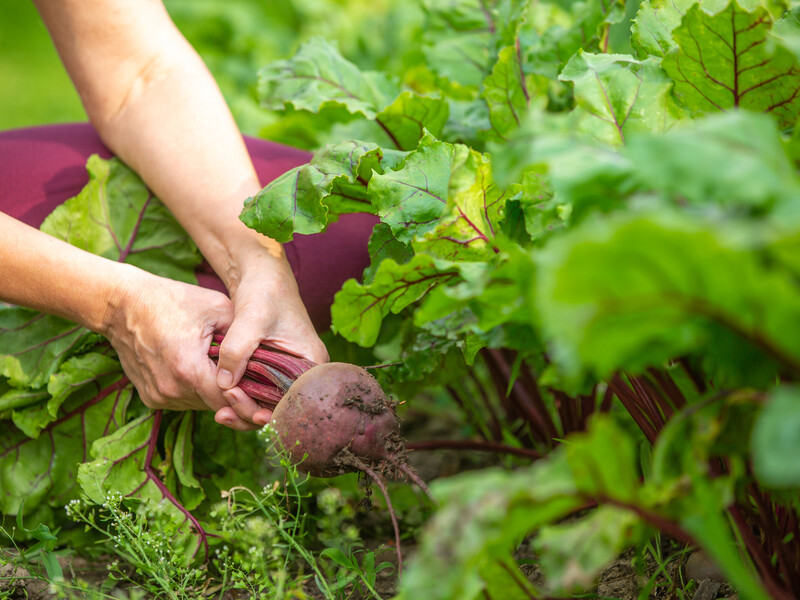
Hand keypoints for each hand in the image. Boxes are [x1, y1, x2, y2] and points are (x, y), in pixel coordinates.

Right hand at [103, 265, 257, 429]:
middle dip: (237, 399)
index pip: (229, 401)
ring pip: (201, 405)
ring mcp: (158, 396)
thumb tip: (267, 355)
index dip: (250, 402)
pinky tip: (203, 372)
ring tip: (228, 374)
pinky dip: (197, 392)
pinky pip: (184, 401)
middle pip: (217, 407)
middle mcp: (171, 389)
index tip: (268, 403)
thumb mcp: (217, 307)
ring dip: (216, 394)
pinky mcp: (150, 397)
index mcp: (188, 368)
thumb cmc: (172, 300)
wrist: (122, 305)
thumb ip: (243, 334)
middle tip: (257, 390)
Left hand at [212, 246, 327, 427]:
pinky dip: (242, 398)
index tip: (246, 414)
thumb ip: (237, 350)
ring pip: (269, 403)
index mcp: (312, 362)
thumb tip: (224, 385)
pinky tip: (222, 401)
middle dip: (253, 413)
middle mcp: (304, 371)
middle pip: (282, 407)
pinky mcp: (272, 369)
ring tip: (219, 413)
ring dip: (245, 409)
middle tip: (223, 413)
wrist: (261, 275)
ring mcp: (288, 370)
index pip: (297, 401)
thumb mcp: (251, 318)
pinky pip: (260, 393)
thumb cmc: (265, 291)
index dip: (272, 413)